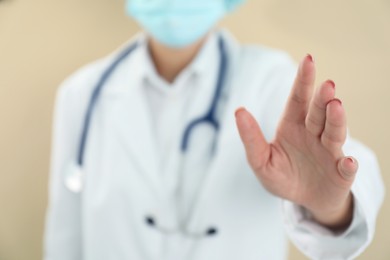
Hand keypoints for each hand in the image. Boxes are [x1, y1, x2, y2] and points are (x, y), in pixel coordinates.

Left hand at [235, 55, 356, 229]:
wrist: (304, 200)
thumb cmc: (282, 176)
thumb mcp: (260, 160)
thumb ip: (251, 138)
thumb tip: (238, 110)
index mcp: (292, 126)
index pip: (298, 100)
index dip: (303, 81)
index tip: (308, 60)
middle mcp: (314, 133)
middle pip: (318, 112)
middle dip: (322, 98)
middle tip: (327, 85)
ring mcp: (330, 151)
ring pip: (334, 133)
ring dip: (336, 121)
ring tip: (336, 107)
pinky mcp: (341, 173)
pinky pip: (346, 168)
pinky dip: (347, 165)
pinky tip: (346, 162)